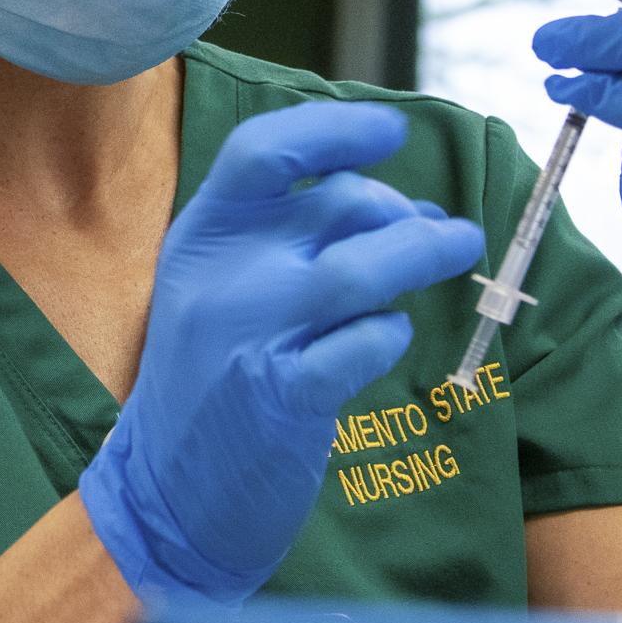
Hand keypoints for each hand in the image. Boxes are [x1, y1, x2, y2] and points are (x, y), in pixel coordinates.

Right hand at [77, 101, 483, 606]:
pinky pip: (367, 342)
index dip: (336, 128)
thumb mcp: (216, 286)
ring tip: (458, 246)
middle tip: (433, 228)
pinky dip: (392, 332)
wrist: (163, 494)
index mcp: (201, 234)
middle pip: (337, 204)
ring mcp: (251, 334)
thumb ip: (283, 237)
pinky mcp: (285, 396)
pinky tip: (390, 336)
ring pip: (364, 266)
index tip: (391, 129)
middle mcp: (222, 274)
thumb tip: (397, 202)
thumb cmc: (209, 378)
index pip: (266, 149)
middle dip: (401, 209)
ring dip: (425, 251)